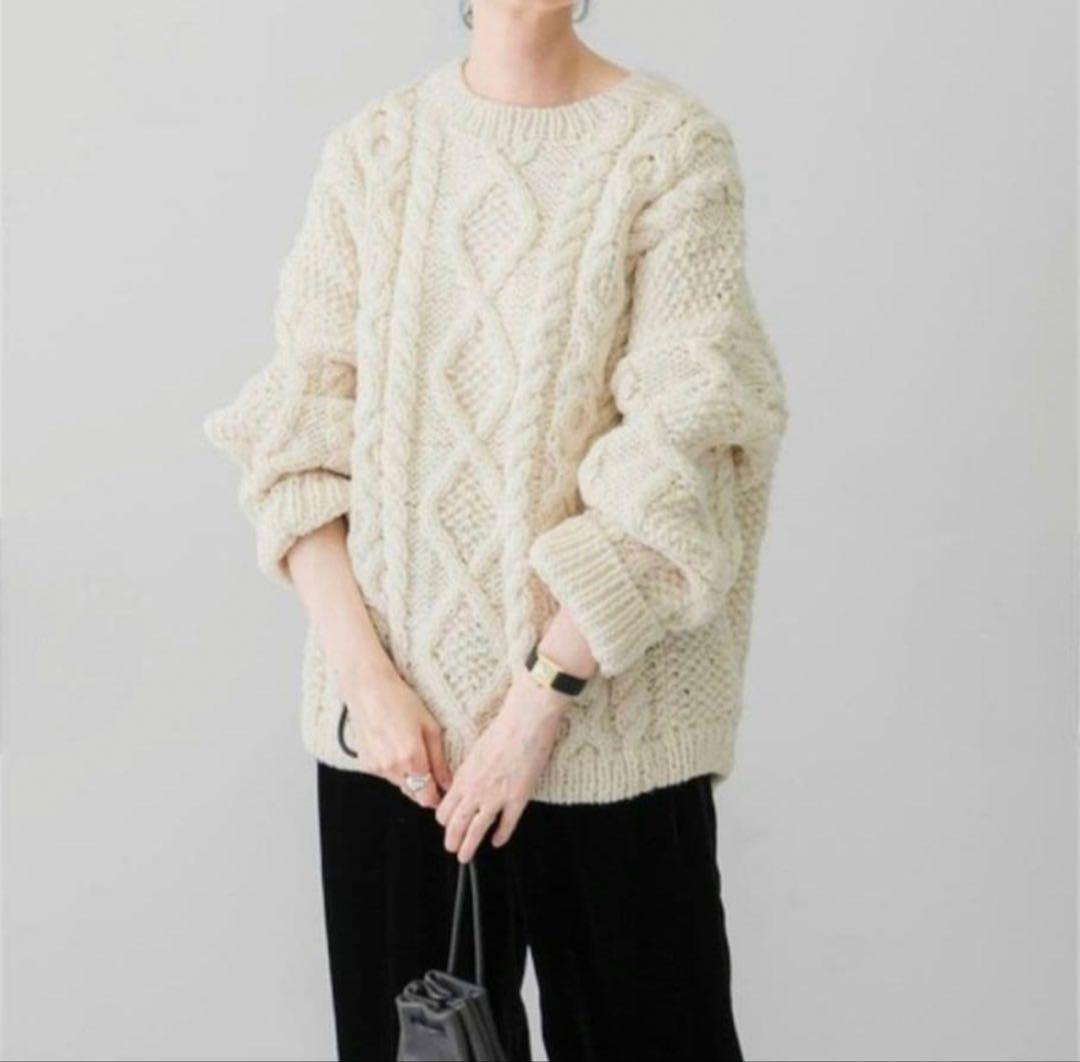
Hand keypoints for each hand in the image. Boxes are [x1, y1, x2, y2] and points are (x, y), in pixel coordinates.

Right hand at [341, 664, 453, 808]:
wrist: (368, 690)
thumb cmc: (401, 701)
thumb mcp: (430, 727)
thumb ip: (440, 761)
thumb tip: (448, 783)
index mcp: (412, 758)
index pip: (427, 797)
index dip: (437, 797)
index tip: (443, 791)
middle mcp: (392, 768)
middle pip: (414, 794)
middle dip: (424, 787)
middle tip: (431, 768)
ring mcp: (377, 768)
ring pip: (400, 785)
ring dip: (409, 777)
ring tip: (411, 750)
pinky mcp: (366, 764)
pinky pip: (386, 775)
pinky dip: (394, 768)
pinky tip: (395, 747)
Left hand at [435, 672, 571, 861]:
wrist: (525, 722)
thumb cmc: (501, 730)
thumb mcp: (475, 751)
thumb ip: (469, 772)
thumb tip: (464, 785)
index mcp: (464, 777)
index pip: (445, 808)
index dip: (444, 820)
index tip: (446, 824)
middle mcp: (476, 790)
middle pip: (456, 824)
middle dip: (452, 839)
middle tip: (451, 848)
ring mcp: (496, 797)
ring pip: (476, 830)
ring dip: (469, 846)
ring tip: (465, 856)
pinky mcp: (518, 798)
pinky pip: (506, 825)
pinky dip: (501, 836)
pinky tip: (497, 842)